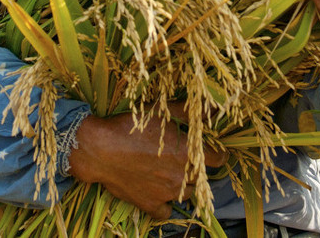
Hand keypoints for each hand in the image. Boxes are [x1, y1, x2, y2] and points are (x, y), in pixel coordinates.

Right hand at [66, 110, 225, 219]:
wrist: (101, 149)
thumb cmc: (132, 126)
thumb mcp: (162, 112)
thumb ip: (190, 111)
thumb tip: (213, 107)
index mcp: (189, 153)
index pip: (218, 159)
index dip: (217, 154)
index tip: (212, 151)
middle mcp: (183, 176)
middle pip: (202, 177)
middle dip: (196, 169)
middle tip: (182, 159)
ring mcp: (167, 193)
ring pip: (187, 194)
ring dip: (183, 185)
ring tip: (169, 173)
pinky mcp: (150, 204)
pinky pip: (166, 212)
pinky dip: (164, 204)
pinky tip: (158, 192)